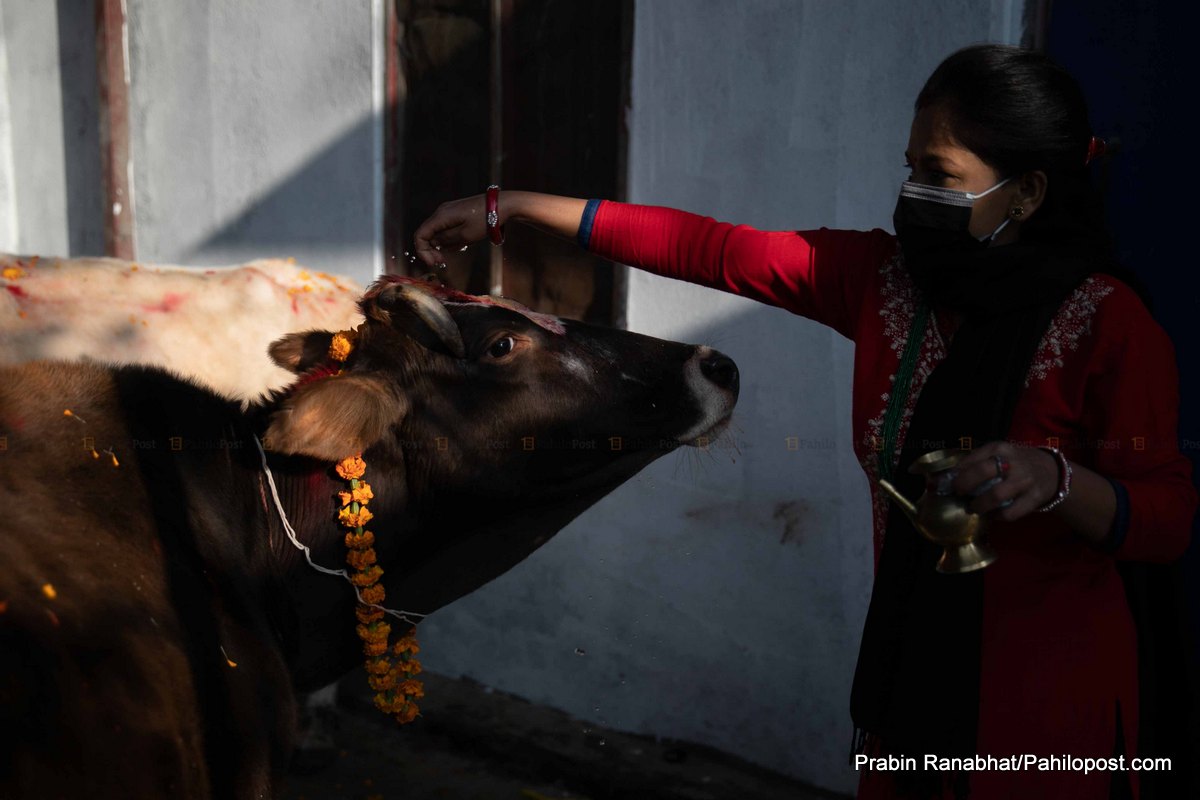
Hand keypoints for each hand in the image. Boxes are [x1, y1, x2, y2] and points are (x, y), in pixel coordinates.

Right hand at [413, 194, 488, 268]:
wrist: (500, 205)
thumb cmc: (484, 220)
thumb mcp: (465, 235)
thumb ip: (446, 240)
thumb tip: (434, 243)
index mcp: (441, 216)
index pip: (420, 234)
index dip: (422, 251)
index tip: (433, 263)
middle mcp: (441, 212)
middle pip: (427, 233)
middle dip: (431, 250)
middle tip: (442, 262)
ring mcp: (448, 212)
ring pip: (436, 232)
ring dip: (440, 245)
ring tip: (454, 252)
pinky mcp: (456, 213)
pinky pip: (446, 228)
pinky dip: (449, 238)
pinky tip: (460, 244)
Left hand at [910, 441, 1059, 521]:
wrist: (1052, 471)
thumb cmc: (1014, 464)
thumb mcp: (997, 455)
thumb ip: (975, 464)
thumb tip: (941, 478)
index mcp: (999, 449)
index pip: (971, 459)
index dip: (954, 473)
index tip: (942, 483)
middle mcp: (1012, 462)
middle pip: (982, 472)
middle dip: (964, 485)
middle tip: (958, 493)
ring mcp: (1025, 480)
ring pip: (996, 495)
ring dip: (980, 505)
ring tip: (973, 508)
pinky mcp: (1035, 497)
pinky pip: (1011, 512)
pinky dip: (998, 516)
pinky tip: (993, 515)